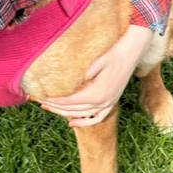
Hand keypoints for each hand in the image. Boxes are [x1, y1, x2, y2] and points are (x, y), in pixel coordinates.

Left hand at [35, 24, 153, 125]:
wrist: (133, 49)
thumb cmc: (114, 51)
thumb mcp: (97, 61)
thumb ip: (83, 74)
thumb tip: (67, 82)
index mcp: (97, 92)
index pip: (70, 101)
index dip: (54, 101)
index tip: (40, 97)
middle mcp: (103, 101)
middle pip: (73, 109)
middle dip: (55, 106)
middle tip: (39, 102)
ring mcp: (109, 103)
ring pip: (83, 114)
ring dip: (65, 113)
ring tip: (50, 108)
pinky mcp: (112, 101)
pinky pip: (97, 117)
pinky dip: (84, 121)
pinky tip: (72, 122)